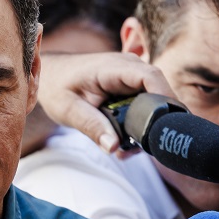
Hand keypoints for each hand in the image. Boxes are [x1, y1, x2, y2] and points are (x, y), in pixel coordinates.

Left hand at [36, 52, 171, 152]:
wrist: (52, 77)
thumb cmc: (57, 87)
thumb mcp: (69, 110)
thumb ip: (91, 126)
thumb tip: (113, 146)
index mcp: (113, 67)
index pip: (150, 77)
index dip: (164, 98)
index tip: (167, 125)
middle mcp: (129, 69)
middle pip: (159, 93)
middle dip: (155, 123)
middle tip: (141, 148)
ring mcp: (132, 79)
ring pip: (154, 104)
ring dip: (145, 129)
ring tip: (126, 150)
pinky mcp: (131, 89)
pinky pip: (144, 108)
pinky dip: (138, 126)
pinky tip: (123, 143)